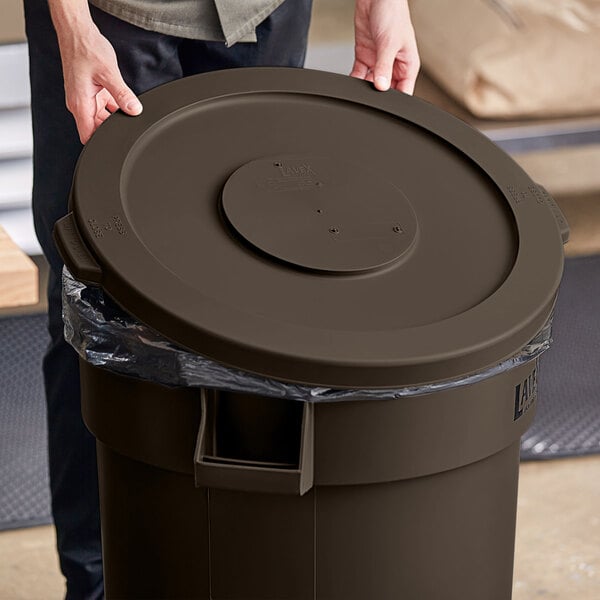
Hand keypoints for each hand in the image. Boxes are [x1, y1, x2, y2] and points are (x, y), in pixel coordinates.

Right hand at [50, 1, 141, 143]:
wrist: (77, 32)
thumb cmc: (86, 49)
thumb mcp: (109, 73)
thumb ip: (122, 95)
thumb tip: (134, 110)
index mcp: (80, 104)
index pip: (88, 136)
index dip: (100, 145)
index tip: (116, 145)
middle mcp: (81, 104)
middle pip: (97, 129)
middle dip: (113, 129)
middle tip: (129, 124)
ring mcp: (86, 98)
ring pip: (102, 119)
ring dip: (115, 117)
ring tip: (128, 111)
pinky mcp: (92, 92)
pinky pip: (104, 107)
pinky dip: (115, 108)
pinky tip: (124, 102)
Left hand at [351, 0, 419, 93]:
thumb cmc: (393, 12)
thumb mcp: (389, 42)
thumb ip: (384, 66)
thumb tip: (381, 86)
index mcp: (407, 64)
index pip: (403, 92)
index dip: (395, 102)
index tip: (384, 107)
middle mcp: (393, 65)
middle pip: (385, 90)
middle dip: (377, 96)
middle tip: (368, 99)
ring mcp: (378, 61)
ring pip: (370, 84)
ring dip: (363, 89)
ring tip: (358, 92)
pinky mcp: (365, 56)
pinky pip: (359, 74)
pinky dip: (353, 80)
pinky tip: (350, 85)